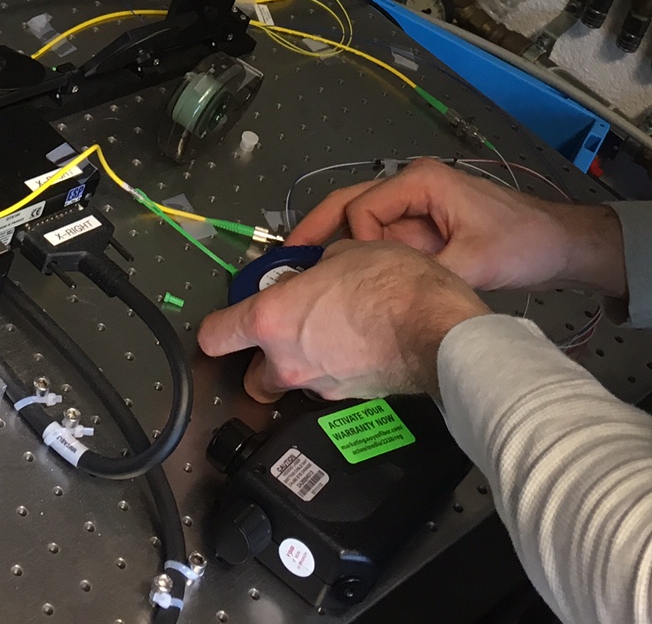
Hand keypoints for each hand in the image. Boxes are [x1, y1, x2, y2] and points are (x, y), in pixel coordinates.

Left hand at [196, 239, 488, 402]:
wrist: (436, 327)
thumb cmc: (389, 284)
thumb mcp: (344, 252)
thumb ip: (316, 268)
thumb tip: (318, 271)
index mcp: (272, 319)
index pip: (216, 336)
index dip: (216, 328)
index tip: (224, 322)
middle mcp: (287, 361)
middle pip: (252, 375)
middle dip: (263, 358)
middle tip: (283, 331)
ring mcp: (319, 385)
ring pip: (293, 382)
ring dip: (301, 364)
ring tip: (327, 334)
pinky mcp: (351, 399)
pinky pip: (329, 383)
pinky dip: (335, 368)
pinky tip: (357, 345)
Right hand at [287, 158, 625, 297]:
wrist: (562, 245)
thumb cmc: (522, 244)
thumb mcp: (473, 264)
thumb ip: (424, 276)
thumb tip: (378, 295)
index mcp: (420, 181)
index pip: (363, 208)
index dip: (356, 243)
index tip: (356, 274)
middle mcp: (412, 184)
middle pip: (349, 203)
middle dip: (317, 230)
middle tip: (285, 262)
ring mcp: (417, 204)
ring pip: (362, 221)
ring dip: (339, 245)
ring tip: (308, 276)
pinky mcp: (424, 224)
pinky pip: (382, 236)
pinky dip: (363, 254)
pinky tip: (346, 280)